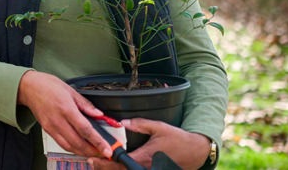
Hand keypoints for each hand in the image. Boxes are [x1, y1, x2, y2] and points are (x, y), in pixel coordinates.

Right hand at [17, 71, 111, 158]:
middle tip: (104, 153)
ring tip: (94, 152)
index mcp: (66, 108)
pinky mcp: (47, 130)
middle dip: (93, 151)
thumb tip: (98, 114)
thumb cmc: (48, 85)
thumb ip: (86, 104)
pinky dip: (72, 149)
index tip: (107, 150)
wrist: (28, 87)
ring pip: (69, 147)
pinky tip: (80, 148)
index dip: (98, 142)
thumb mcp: (70, 90)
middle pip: (78, 143)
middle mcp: (58, 120)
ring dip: (83, 152)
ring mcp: (51, 127)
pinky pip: (61, 144)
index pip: (85, 129)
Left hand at [89, 118, 210, 169]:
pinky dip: (123, 169)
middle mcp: (144, 168)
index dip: (104, 162)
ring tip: (101, 163)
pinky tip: (116, 165)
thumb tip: (122, 122)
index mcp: (143, 157)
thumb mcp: (158, 127)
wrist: (195, 152)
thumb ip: (139, 124)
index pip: (119, 163)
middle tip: (92, 161)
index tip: (93, 158)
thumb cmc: (177, 139)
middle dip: (105, 168)